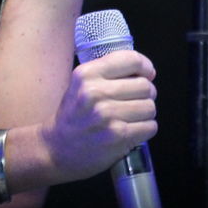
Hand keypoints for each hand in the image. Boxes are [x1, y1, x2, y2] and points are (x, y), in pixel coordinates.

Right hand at [39, 51, 157, 183]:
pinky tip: (130, 131)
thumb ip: (108, 73)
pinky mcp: (117, 136)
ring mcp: (107, 115)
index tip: (146, 75)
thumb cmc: (74, 114)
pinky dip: (145, 129)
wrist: (57, 148)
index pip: (131, 60)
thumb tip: (146, 72)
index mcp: (86, 74)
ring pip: (150, 107)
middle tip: (133, 102)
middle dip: (145, 95)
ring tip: (130, 118)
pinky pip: (150, 126)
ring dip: (145, 114)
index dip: (145, 67)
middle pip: (145, 86)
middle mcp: (95, 92)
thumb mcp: (81, 84)